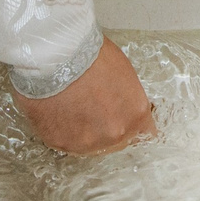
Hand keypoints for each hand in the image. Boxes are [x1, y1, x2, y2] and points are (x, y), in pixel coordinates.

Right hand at [15, 40, 156, 153]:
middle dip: (107, 128)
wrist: (55, 58)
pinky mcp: (60, 143)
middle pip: (117, 142)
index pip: (144, 134)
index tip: (124, 118)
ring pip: (90, 144)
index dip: (131, 124)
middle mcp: (115, 134)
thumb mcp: (123, 73)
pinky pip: (65, 141)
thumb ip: (128, 100)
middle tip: (93, 108)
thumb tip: (124, 106)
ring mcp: (87, 142)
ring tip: (72, 107)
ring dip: (84, 131)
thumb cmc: (89, 56)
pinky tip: (58, 110)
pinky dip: (62, 129)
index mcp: (136, 115)